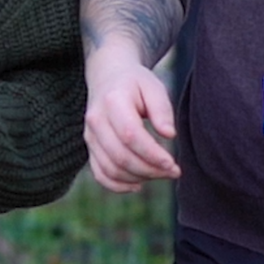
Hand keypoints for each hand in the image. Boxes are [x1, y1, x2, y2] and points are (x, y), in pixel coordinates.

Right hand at [83, 50, 179, 191]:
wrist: (108, 77)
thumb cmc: (136, 83)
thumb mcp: (153, 87)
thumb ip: (162, 109)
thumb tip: (169, 135)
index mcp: (112, 101)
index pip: (130, 135)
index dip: (152, 154)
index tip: (173, 163)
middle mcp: (96, 120)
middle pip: (120, 156)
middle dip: (150, 170)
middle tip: (174, 171)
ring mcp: (90, 136)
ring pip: (111, 169)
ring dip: (139, 178)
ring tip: (160, 174)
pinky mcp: (90, 148)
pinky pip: (100, 174)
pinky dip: (118, 185)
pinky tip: (138, 185)